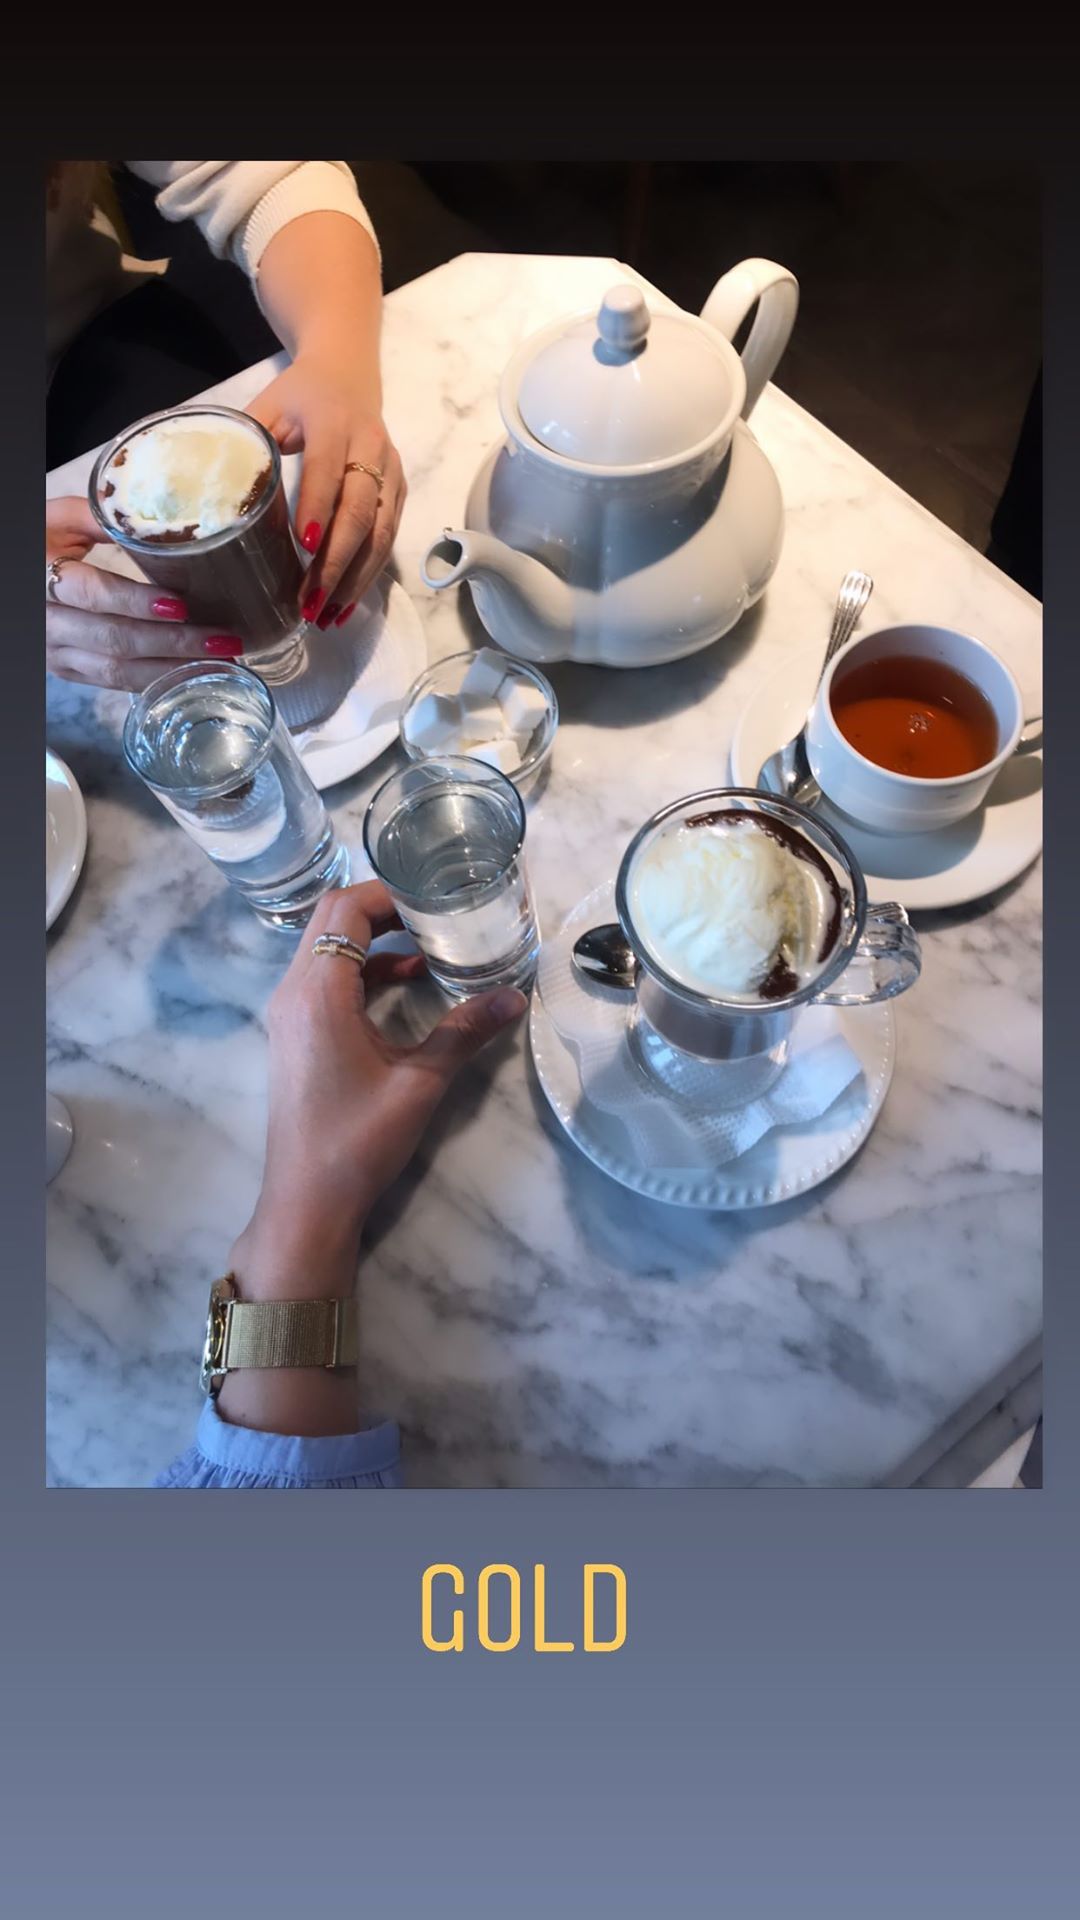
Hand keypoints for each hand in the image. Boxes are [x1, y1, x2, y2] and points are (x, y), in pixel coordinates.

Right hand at [46, 497, 243, 691]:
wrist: (13, 575)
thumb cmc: (40, 541)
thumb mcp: (60, 518)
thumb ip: (103, 518)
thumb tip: (159, 521)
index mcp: (43, 577)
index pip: (93, 594)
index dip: (137, 602)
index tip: (182, 606)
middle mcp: (48, 622)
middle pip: (115, 639)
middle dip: (174, 642)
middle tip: (222, 639)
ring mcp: (57, 652)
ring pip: (118, 670)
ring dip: (173, 668)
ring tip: (220, 660)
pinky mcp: (69, 671)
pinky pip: (115, 684)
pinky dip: (157, 680)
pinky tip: (193, 672)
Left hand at [229, 880, 526, 1301]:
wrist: (307, 1200)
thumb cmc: (358, 1140)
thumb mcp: (419, 1083)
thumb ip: (464, 1032)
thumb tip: (515, 996)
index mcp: (316, 992)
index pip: (344, 908)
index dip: (389, 891)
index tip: (435, 892)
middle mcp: (293, 992)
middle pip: (330, 919)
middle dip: (384, 907)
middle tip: (437, 909)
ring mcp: (289, 1014)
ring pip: (326, 948)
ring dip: (374, 939)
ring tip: (431, 942)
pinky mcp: (295, 1035)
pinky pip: (325, 979)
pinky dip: (363, 969)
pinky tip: (409, 983)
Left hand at [246, 350, 406, 632]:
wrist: (348, 371)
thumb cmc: (298, 395)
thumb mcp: (266, 407)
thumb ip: (244, 447)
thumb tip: (212, 502)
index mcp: (332, 421)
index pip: (327, 469)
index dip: (317, 508)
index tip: (304, 547)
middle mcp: (370, 446)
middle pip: (360, 511)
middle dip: (336, 562)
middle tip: (310, 602)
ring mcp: (390, 470)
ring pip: (381, 532)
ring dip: (355, 579)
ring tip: (328, 615)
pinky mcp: (399, 489)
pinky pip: (388, 537)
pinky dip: (368, 574)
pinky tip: (345, 602)